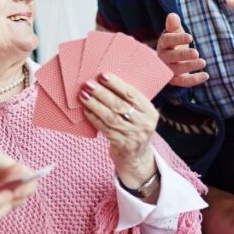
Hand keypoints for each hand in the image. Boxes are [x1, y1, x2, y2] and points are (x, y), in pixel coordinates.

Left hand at [79, 73, 158, 189]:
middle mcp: (144, 123)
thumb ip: (129, 101)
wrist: (136, 157)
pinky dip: (93, 118)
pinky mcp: (121, 144)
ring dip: (95, 104)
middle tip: (88, 84)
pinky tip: (86, 110)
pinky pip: (104, 128)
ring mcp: (133, 135)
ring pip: (110, 116)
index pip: (132, 94)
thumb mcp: (140, 115)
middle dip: (102, 93)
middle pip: (119, 105)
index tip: (102, 76)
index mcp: (150, 111)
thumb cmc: (134, 129)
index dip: (116, 84)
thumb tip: (105, 82)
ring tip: (83, 95)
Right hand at [157, 13, 208, 86]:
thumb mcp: (175, 31)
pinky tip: (206, 75)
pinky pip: (183, 82)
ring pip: (176, 70)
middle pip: (170, 57)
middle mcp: (163, 57)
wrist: (173, 57)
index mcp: (163, 43)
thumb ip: (173, 24)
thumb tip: (172, 16)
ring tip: (203, 62)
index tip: (190, 37)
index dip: (177, 38)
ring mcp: (168, 69)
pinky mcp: (175, 79)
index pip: (167, 40)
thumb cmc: (174, 41)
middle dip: (183, 55)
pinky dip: (194, 80)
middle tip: (196, 52)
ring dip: (189, 67)